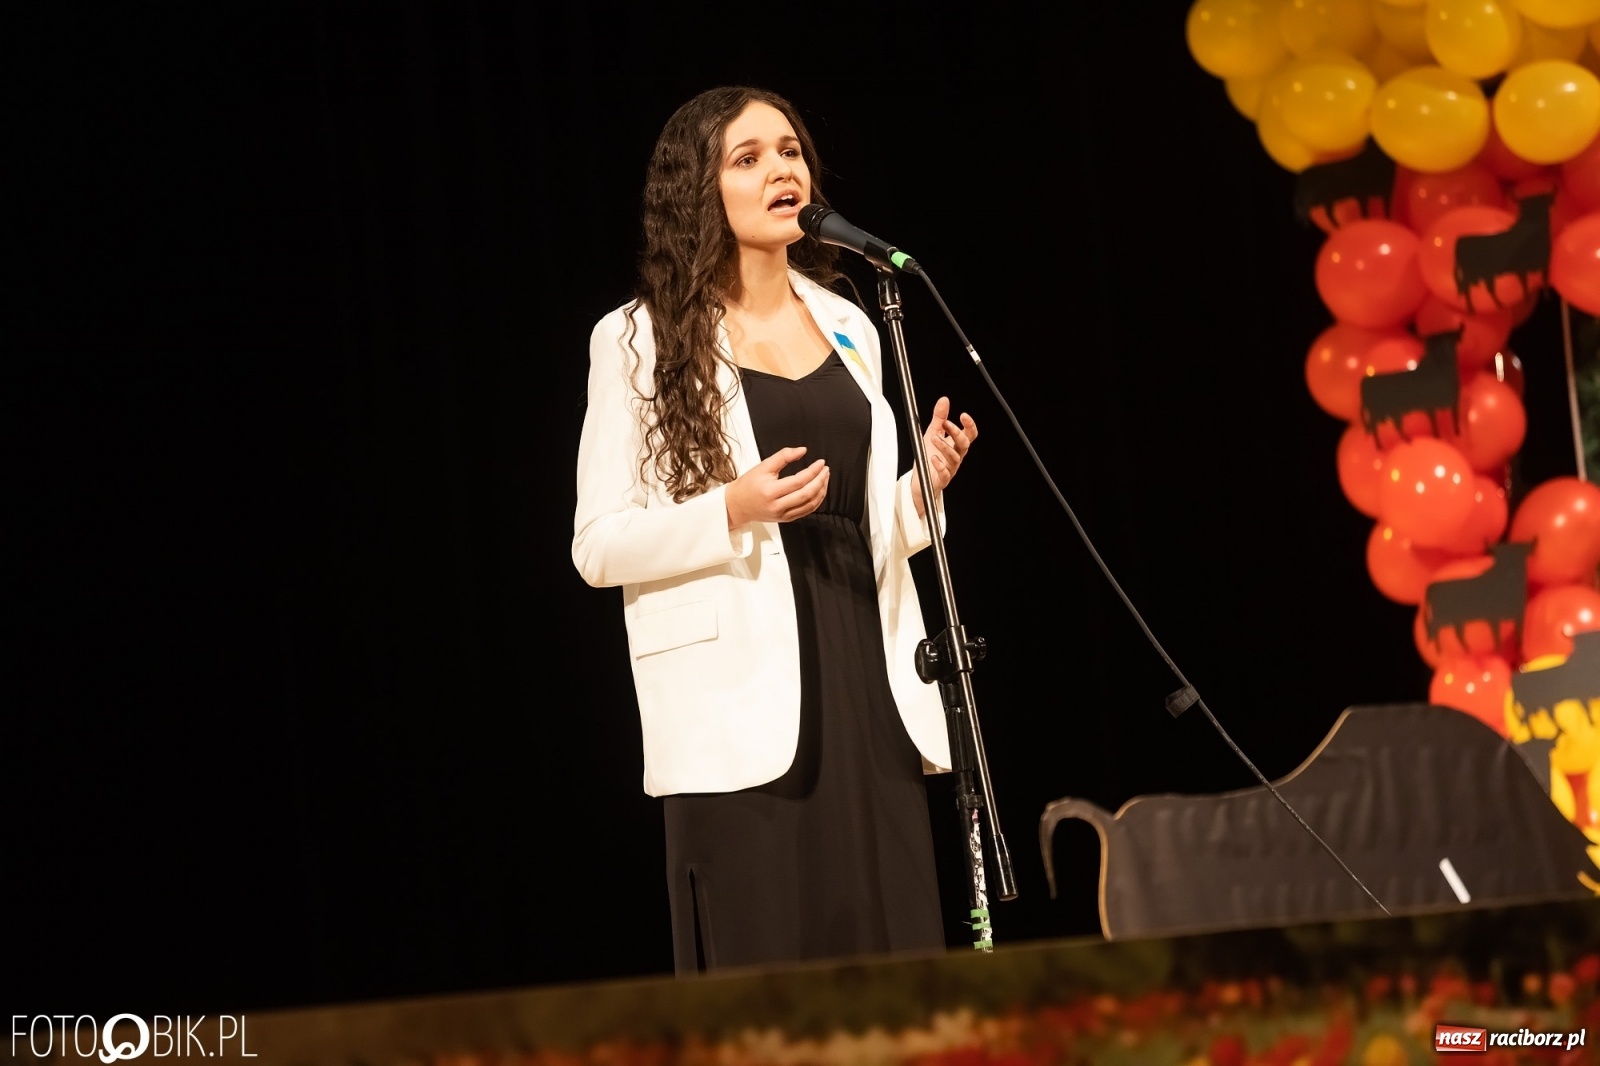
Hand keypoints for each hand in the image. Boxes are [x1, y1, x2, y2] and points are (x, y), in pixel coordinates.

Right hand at [725, 446, 829, 527]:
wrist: (738, 505)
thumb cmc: (749, 485)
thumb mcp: (763, 466)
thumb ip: (783, 456)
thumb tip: (802, 450)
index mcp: (770, 491)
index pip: (798, 481)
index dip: (813, 471)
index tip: (820, 463)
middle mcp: (777, 505)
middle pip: (807, 494)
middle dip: (820, 481)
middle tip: (826, 470)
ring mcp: (783, 515)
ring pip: (810, 504)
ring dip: (821, 491)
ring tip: (825, 478)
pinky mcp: (786, 519)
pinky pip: (806, 511)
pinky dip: (816, 501)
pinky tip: (819, 490)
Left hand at [913, 397, 977, 518]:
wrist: (921, 478)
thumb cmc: (929, 455)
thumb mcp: (932, 432)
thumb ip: (939, 417)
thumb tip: (944, 400)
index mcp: (957, 444)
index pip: (970, 434)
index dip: (969, 425)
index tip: (963, 415)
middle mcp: (957, 455)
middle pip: (964, 444)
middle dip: (956, 433)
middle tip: (945, 424)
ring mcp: (951, 468)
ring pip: (955, 457)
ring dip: (945, 446)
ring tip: (933, 438)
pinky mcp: (942, 479)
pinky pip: (945, 473)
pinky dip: (940, 466)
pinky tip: (933, 458)